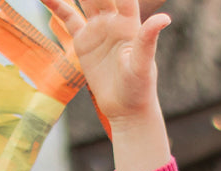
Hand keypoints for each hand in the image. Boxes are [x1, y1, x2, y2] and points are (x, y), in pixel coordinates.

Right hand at [41, 0, 173, 170]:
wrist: (126, 110)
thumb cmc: (140, 89)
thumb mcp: (143, 64)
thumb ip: (149, 39)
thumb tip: (165, 18)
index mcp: (130, 23)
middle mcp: (113, 21)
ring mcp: (98, 29)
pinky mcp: (84, 41)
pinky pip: (67, 17)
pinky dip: (55, 5)